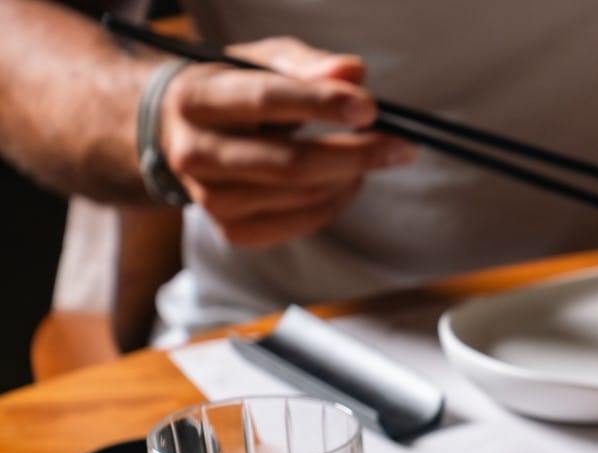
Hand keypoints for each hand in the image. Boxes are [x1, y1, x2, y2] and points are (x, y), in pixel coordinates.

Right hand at [156, 37, 414, 247]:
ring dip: (349, 177)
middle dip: (356, 155)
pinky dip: (334, 203)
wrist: (176, 131)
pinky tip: (346, 181)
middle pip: (290, 164)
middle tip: (402, 146)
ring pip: (301, 196)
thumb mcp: (261, 60)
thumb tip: (354, 72)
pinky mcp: (230, 229)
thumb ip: (307, 64)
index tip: (370, 107)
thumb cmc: (232, 89)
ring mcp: (210, 198)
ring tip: (371, 155)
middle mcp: (196, 153)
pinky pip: (299, 223)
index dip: (322, 104)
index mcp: (197, 99)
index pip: (265, 101)